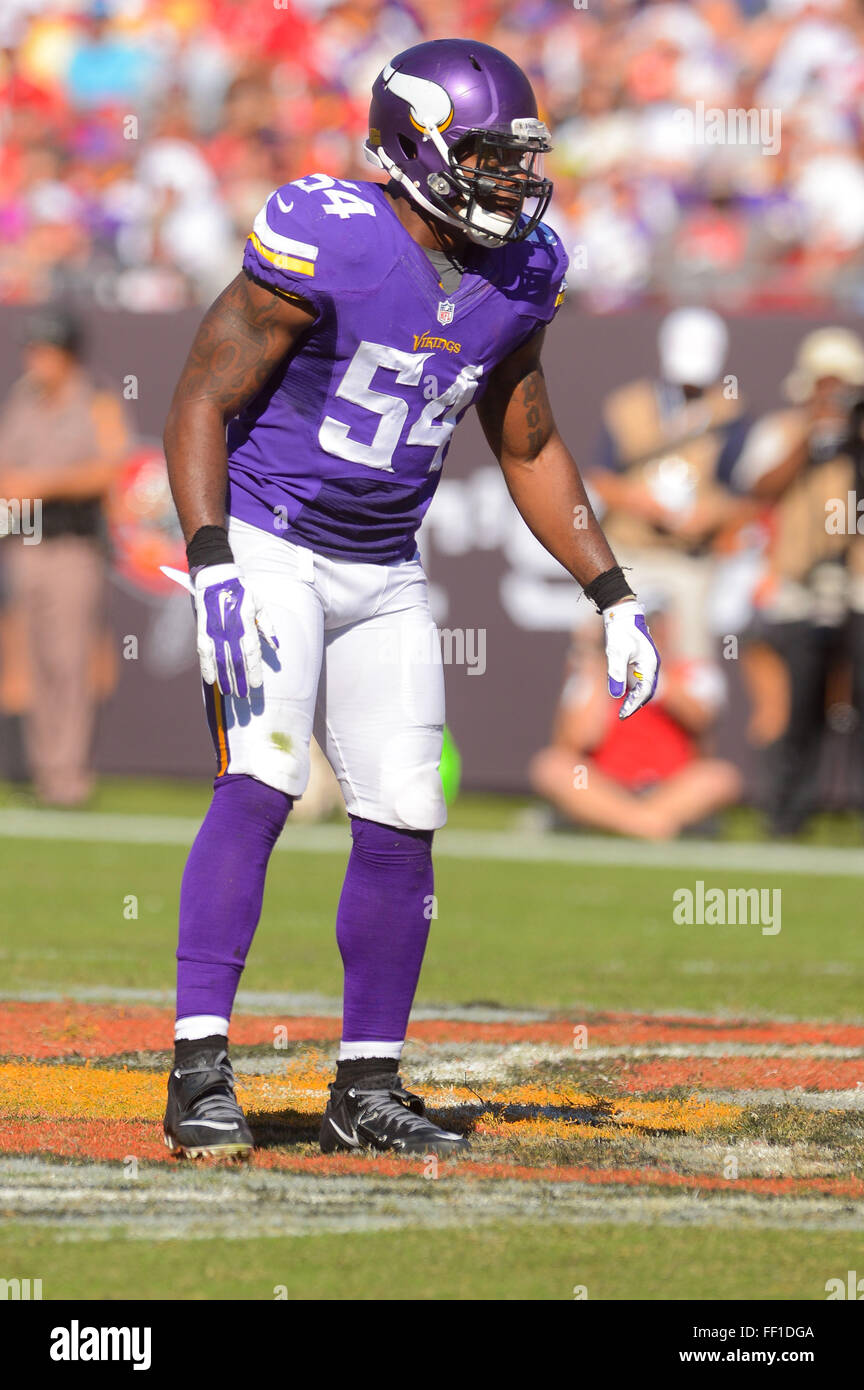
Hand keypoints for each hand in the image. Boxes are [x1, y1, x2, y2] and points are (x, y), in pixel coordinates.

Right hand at [192, 563, 277, 698]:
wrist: (216, 579)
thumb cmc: (242, 593)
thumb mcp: (260, 605)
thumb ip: (267, 627)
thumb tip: (276, 647)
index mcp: (246, 622)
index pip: (251, 651)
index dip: (253, 670)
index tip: (257, 685)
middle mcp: (229, 628)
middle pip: (235, 660)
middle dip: (240, 679)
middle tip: (243, 696)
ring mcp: (214, 630)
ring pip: (219, 660)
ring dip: (224, 678)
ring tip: (229, 693)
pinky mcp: (203, 630)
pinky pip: (204, 653)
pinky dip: (206, 667)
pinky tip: (210, 681)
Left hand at [603, 598, 659, 719]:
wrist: (622, 612)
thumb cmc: (620, 631)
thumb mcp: (616, 652)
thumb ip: (616, 673)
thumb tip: (616, 695)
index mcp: (649, 664)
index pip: (644, 691)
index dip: (633, 705)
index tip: (622, 715)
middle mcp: (652, 665)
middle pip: (648, 691)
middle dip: (636, 704)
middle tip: (623, 715)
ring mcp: (649, 662)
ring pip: (646, 686)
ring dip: (636, 698)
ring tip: (624, 709)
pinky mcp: (643, 659)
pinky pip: (642, 679)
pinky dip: (635, 689)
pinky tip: (626, 694)